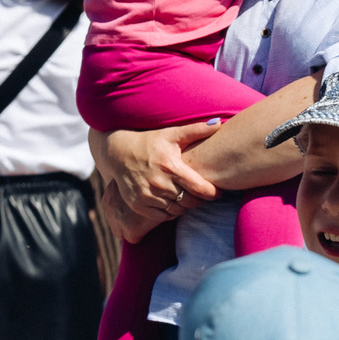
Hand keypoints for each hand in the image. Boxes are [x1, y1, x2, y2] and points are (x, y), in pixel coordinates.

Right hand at [95, 121, 221, 242]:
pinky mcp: (138, 205)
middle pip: (191, 202)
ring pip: (178, 210)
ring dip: (185, 206)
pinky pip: (163, 216)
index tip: (217, 191)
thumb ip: (197, 130)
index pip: (201, 189)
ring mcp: (147, 195)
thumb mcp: (172, 134)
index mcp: (171, 167)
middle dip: (200, 199)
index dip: (213, 193)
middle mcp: (159, 183)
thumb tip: (220, 123)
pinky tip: (172, 202)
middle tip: (201, 194)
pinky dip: (170, 212)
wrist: (119, 153)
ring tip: (187, 197)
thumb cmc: (150, 142)